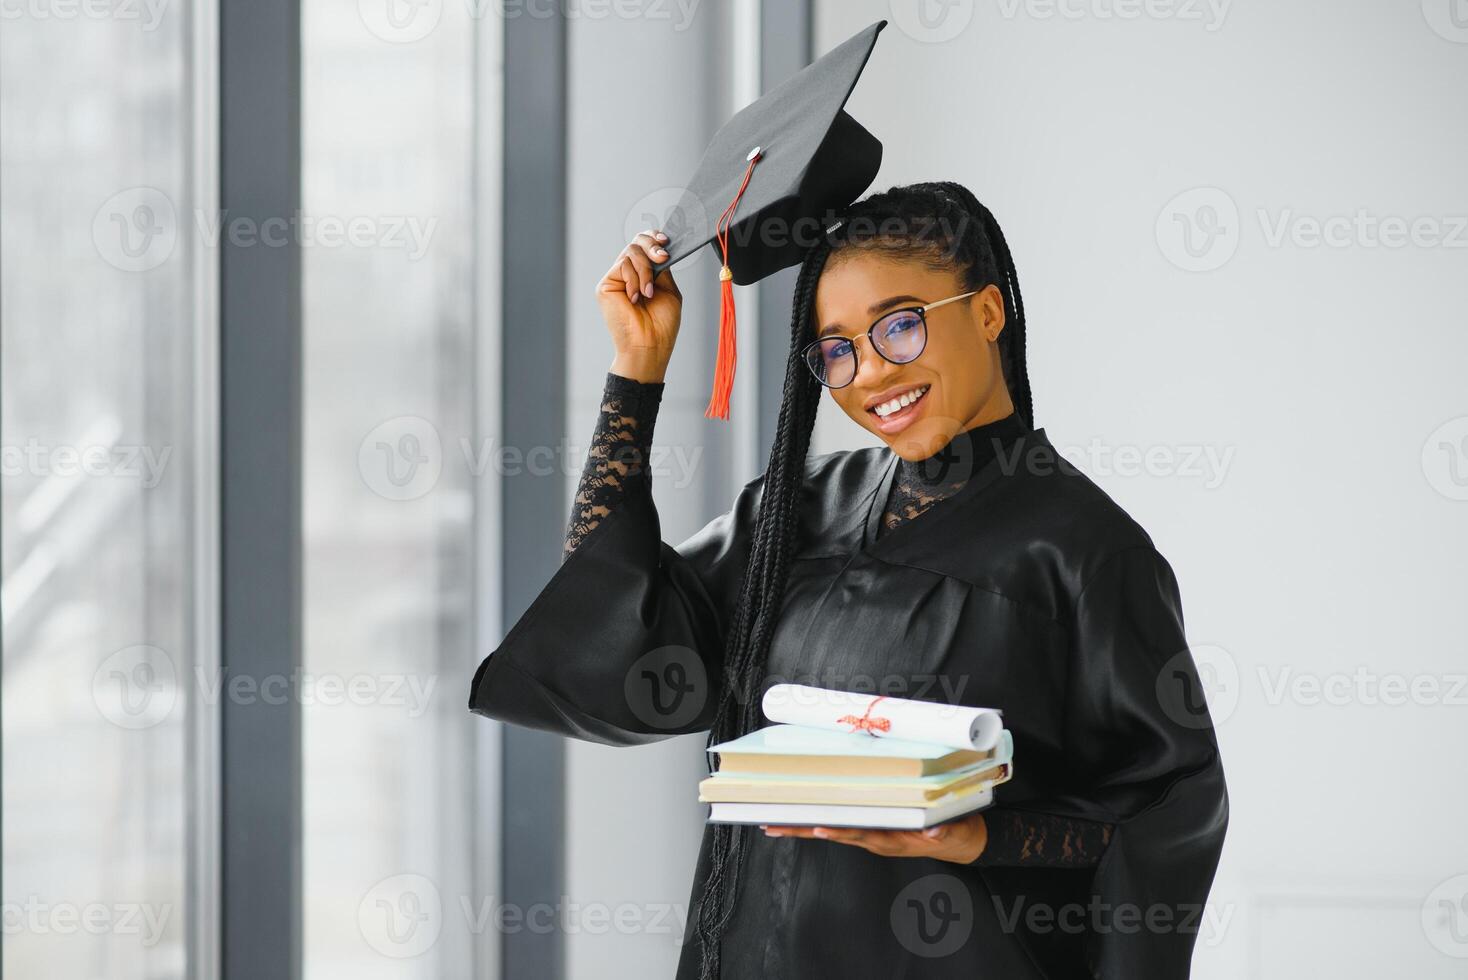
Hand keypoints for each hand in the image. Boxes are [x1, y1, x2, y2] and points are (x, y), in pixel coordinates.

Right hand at [596, 228, 682, 382]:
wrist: (650, 345)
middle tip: (662, 257)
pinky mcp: (606, 285)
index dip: (654, 238)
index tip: (666, 241)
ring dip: (646, 270)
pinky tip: (636, 297)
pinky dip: (635, 279)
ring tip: (649, 293)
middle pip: (636, 242)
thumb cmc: (661, 325)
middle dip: (652, 246)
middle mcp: (628, 275)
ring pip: (631, 252)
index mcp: (644, 275)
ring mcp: (616, 279)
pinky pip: (622, 265)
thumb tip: (659, 247)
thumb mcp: (668, 290)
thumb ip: (661, 268)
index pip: (645, 246)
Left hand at [760, 811, 987, 864]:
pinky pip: (842, 828)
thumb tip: (935, 832)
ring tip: (774, 824)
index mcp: (894, 840)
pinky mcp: (873, 833)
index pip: (862, 834)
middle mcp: (878, 841)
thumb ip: (945, 831)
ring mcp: (873, 838)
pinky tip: (800, 822)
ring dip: (803, 829)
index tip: (818, 829)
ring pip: (834, 831)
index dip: (840, 832)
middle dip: (804, 831)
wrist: (961, 843)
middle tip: (774, 826)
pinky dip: (820, 824)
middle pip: (836, 834)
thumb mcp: (955, 831)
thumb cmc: (955, 834)